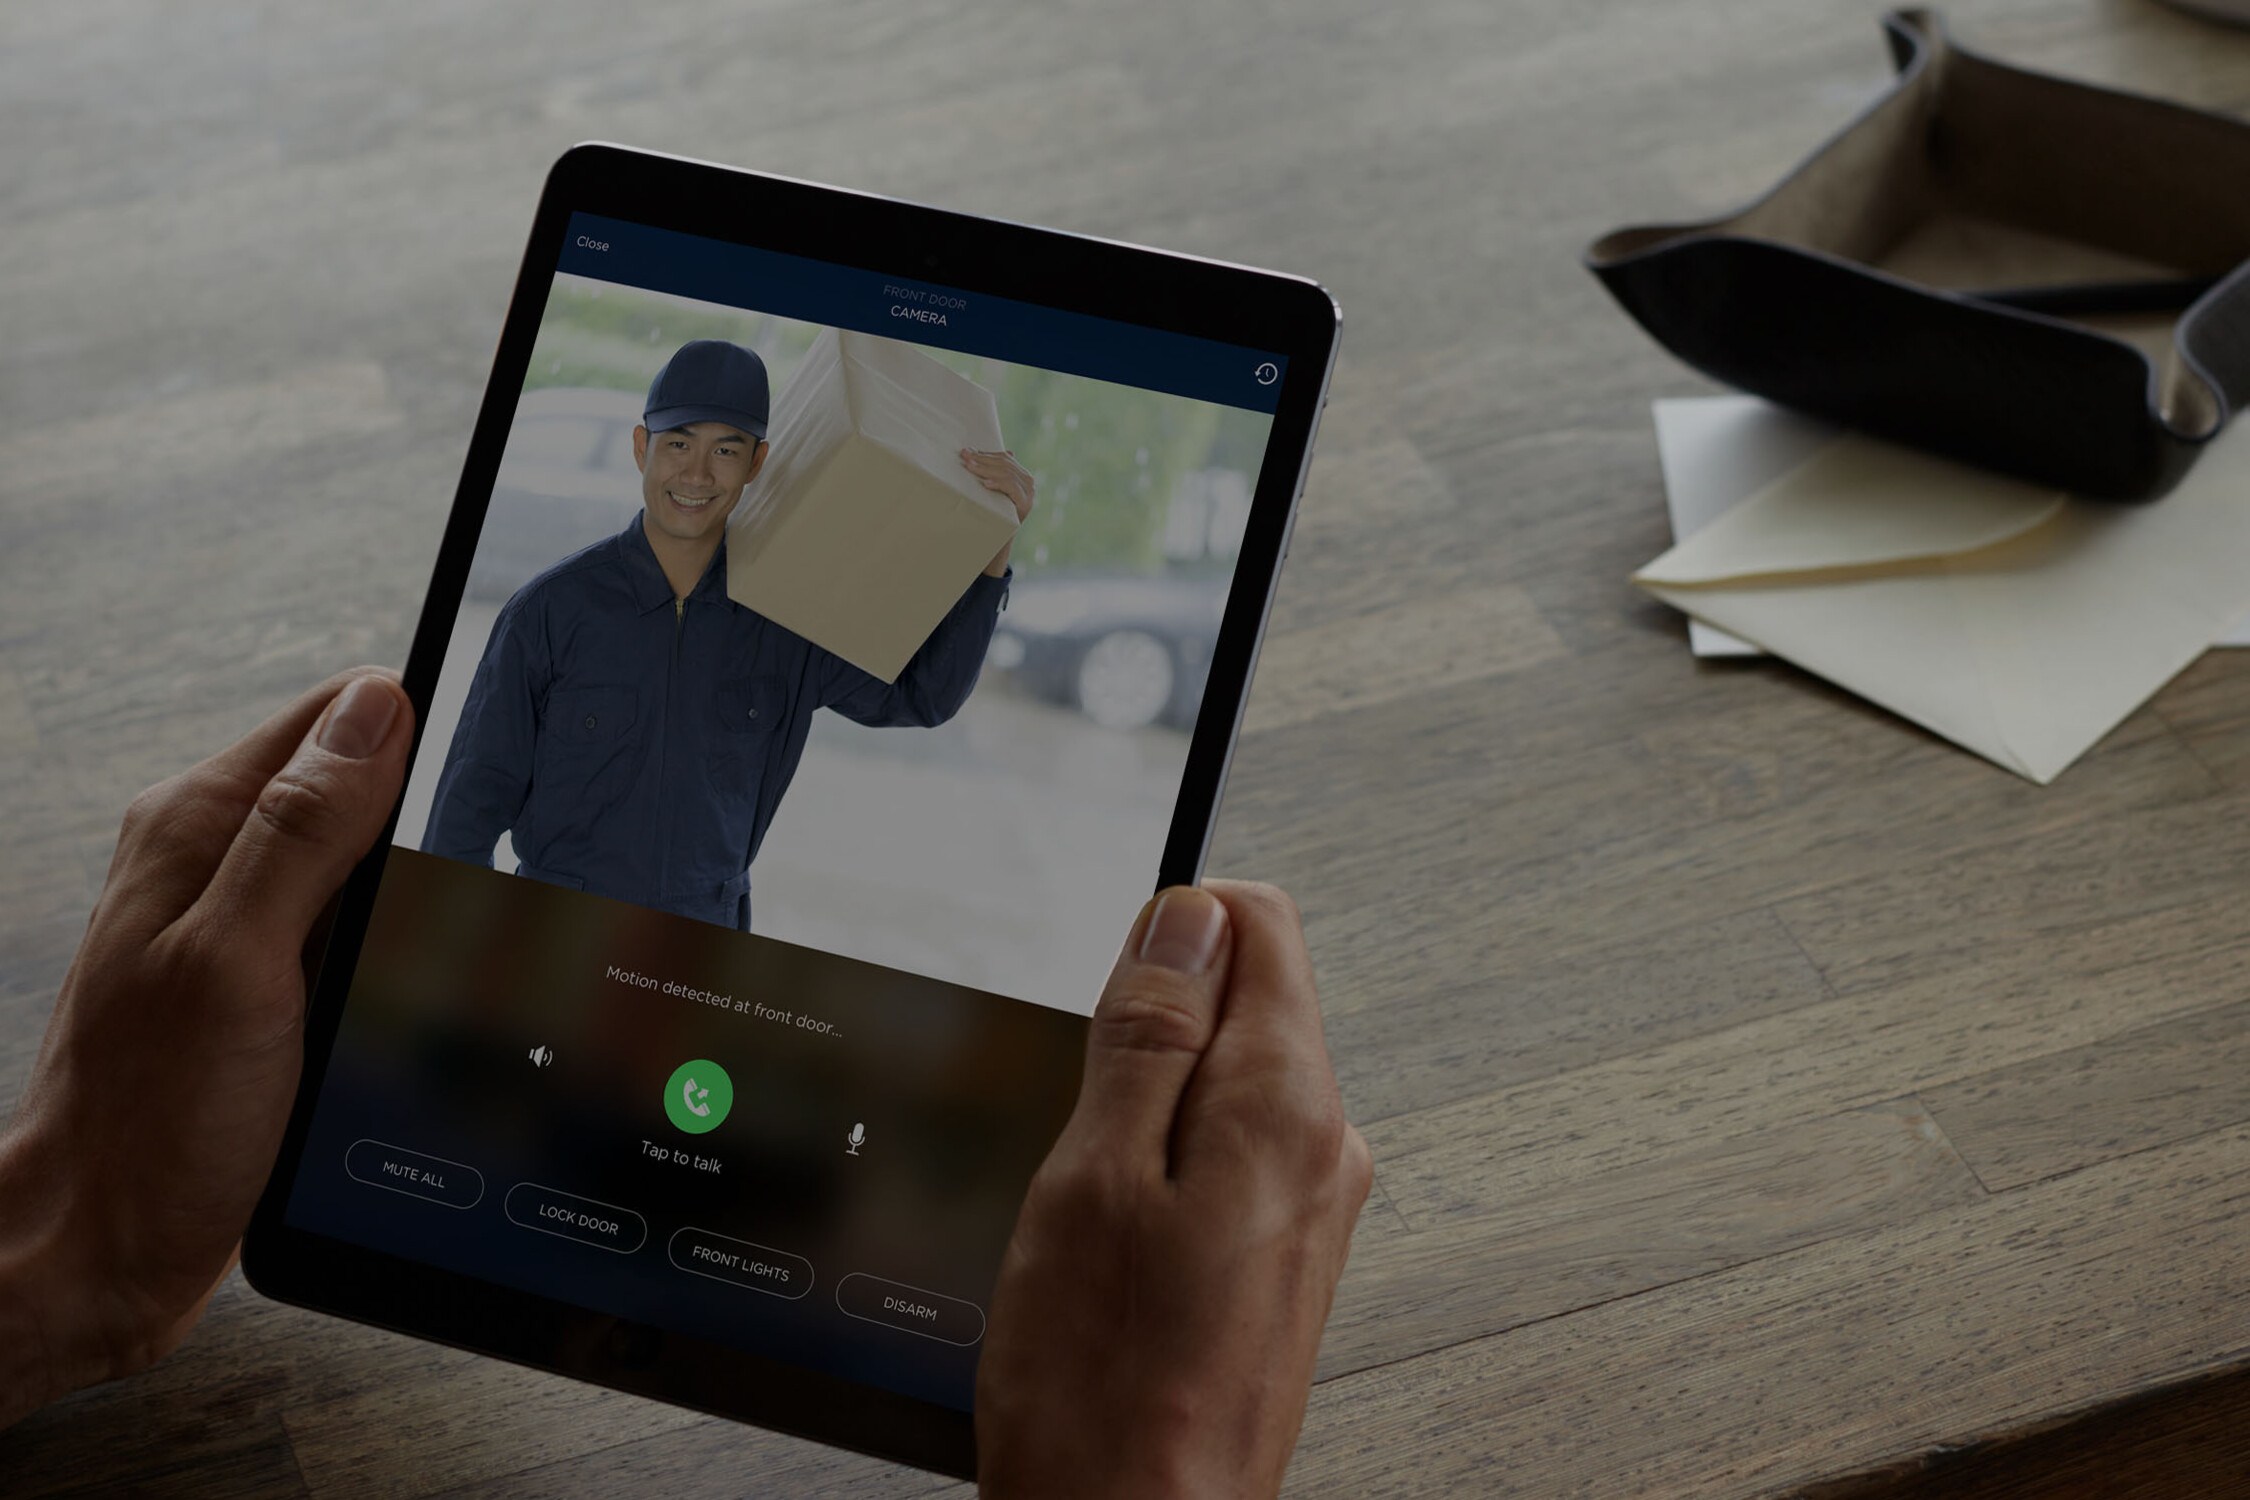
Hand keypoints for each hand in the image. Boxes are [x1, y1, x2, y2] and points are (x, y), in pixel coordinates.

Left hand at [0, 669, 412, 1426]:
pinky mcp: (257, 977)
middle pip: (355, 780)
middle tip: (450, 890)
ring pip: (359, 854)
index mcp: (196, 825)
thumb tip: (374, 709)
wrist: (104, 1249)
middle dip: (421, 818)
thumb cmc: (152, 1126)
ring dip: (406, 889)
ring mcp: (234, 918)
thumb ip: (302, 830)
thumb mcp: (240, 963)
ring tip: (420, 949)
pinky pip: (345, 920)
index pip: (337, 714)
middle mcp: (209, 857)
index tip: (473, 792)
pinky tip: (396, 987)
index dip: (420, 735)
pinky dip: (385, 941)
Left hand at [962, 448, 1035, 576]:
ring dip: (985, 469)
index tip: (967, 451)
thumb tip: (974, 452)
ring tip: (970, 468)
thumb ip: (991, 473)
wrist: (1001, 538)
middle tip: (965, 457)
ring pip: (1006, 474)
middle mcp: (1029, 482)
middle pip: (1004, 464)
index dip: (985, 454)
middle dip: (982, 459)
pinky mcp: (1026, 504)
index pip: (1004, 459)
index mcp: (1022, 475)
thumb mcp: (993, 490)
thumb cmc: (994, 512)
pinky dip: (998, 484)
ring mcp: (1030, 493)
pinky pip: (1011, 488)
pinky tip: (985, 483)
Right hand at [977, 882, 1371, 1499]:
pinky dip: (1161, 1165)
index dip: (1168, 931)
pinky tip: (1118, 1243)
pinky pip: (1225, 1152)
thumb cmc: (1106, 1387)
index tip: (1108, 998)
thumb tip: (1188, 915)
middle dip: (1150, 1029)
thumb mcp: (1093, 1172)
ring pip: (1225, 1080)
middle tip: (1086, 1129)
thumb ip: (1149, 1029)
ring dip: (1148, 1105)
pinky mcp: (1284, 1254)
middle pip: (1244, 998)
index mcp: (1286, 1104)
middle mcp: (1324, 1145)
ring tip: (1097, 1204)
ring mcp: (1311, 1204)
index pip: (1259, 923)